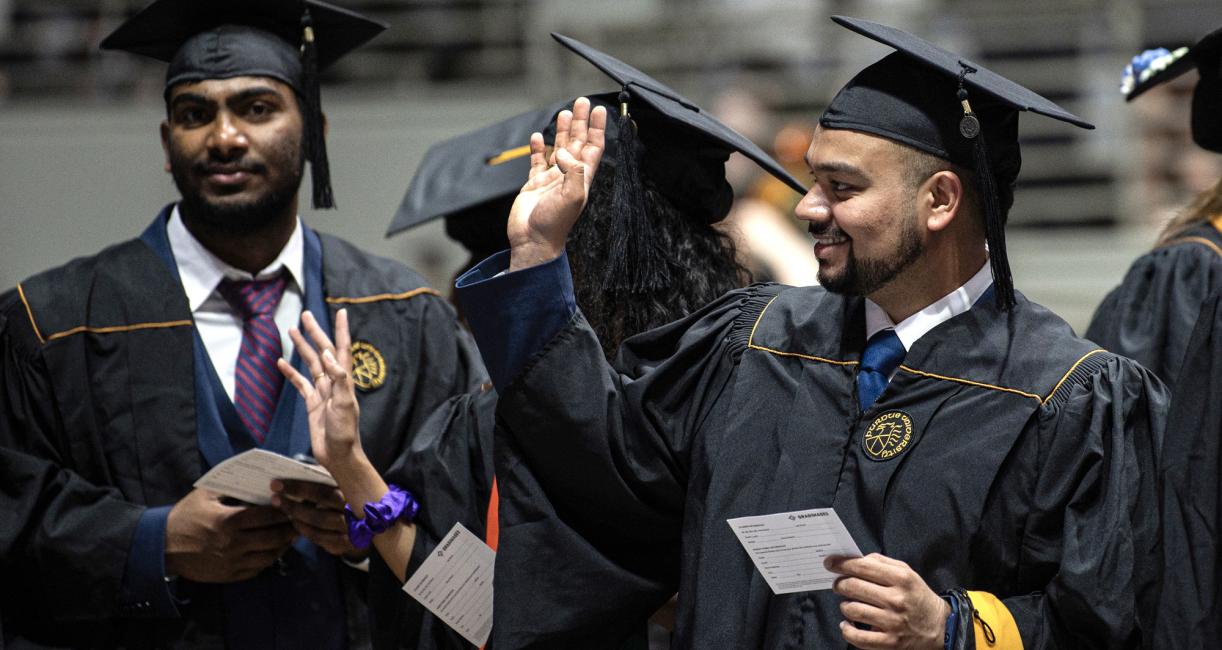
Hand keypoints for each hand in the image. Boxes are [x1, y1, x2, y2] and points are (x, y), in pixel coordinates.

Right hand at [164, 488, 296, 582]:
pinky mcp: (230, 575)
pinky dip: (271, 558)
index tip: (294, 504)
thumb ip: (232, 486)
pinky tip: (276, 549)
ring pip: (271, 555)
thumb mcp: (206, 494)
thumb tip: (258, 478)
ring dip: (285, 544)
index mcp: (229, 521)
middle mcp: (234, 544)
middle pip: (274, 537)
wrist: (163, 546)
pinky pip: (259, 568)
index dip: (284, 510)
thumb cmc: (186, 515)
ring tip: (292, 534)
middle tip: (299, 519)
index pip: (268, 516)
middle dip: (290, 527)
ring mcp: (233, 562)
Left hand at [270, 479, 363, 559]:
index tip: (276, 484)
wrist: (376, 516)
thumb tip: (293, 470)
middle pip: (319, 512)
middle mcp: (354, 512)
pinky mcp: (349, 543)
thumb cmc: (350, 491)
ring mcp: (353, 530)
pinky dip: (307, 533)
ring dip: (298, 519)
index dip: (298, 488)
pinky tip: (296, 525)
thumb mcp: (342, 478)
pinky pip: (323, 540)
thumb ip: (324, 475)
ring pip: (319, 527)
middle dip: (293, 505)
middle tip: (274, 499)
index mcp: (353, 491)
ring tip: (283, 511)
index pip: (322, 491)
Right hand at [278, 309, 366, 479]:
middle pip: (323, 351)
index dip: (342, 331)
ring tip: (291, 330)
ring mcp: (322, 391)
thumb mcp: (345, 404)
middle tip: (306, 315)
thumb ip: (338, 378)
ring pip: (310, 364)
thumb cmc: (345, 431)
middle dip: (315, 332)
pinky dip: (291, 372)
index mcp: (344, 379)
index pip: (342, 349)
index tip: (342, 312)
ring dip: (302, 347)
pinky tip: (281, 362)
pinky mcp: (312, 403)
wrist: (337, 454)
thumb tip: (327, 354)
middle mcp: (334, 382)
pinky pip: (300, 383)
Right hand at [506, 97, 606, 270]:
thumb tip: (563, 152)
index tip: (600, 110)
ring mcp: (552, 179)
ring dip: (562, 130)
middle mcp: (569, 176)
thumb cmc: (554, 223)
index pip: (593, 147)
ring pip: (559, 148)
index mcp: (582, 178)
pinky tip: (536, 137)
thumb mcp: (572, 196)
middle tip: (582, 101)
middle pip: (577, 142)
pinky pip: (537, 161)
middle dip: (581, 122)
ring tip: (564, 112)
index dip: (597, 128)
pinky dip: (537, 148)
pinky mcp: (534, 184)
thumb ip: (572, 171)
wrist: (533, 241)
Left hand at [826, 553, 949, 649]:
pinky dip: (847, 630)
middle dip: (840, 584)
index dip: (841, 564)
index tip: (830, 563)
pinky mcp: (889, 643)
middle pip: (853, 587)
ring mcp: (892, 623)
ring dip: (844, 606)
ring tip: (849, 604)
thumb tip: (855, 559)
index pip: (862, 567)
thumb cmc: (918, 597)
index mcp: (901, 578)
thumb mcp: (907, 573)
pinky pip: (857, 637)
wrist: (941, 628)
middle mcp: (896, 599)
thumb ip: (882, 563)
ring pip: (852, 610)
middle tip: (839, 585)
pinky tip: (848, 624)